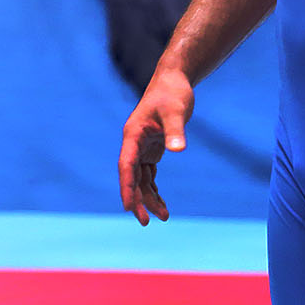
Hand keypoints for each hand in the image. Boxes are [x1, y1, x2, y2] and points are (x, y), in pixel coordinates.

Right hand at [118, 68, 193, 224]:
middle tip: (146, 223)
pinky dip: (154, 188)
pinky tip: (161, 204)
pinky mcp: (153, 148)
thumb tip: (178, 149)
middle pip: (132, 177)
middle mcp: (134, 143)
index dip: (126, 187)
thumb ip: (176, 131)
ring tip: (164, 217)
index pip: (126, 166)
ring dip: (150, 198)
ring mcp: (142, 147)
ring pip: (142, 179)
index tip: (128, 207)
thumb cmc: (172, 94)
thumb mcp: (176, 111)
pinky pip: (150, 174)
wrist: (174, 81)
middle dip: (138, 200)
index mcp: (133, 135)